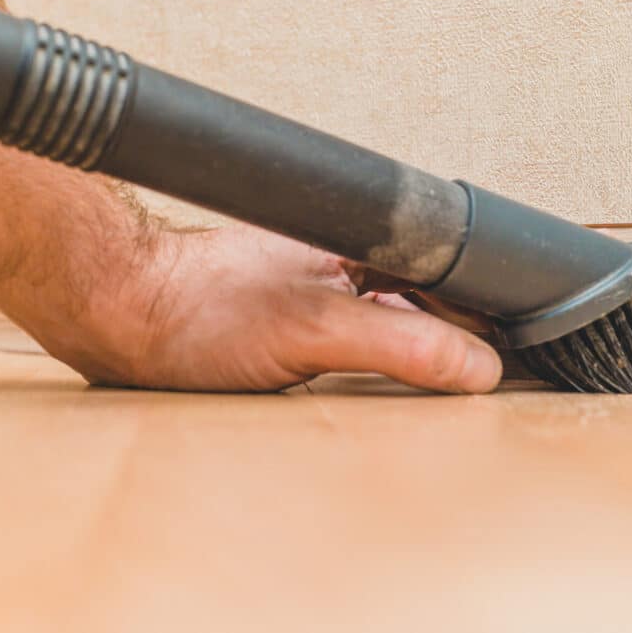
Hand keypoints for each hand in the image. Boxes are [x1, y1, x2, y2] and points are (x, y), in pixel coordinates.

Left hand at [70, 223, 502, 392]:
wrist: (116, 313)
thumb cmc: (194, 307)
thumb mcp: (311, 329)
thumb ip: (399, 343)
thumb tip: (476, 366)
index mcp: (366, 244)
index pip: (453, 275)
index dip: (486, 313)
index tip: (515, 351)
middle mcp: (351, 263)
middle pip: (433, 300)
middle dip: (461, 338)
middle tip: (482, 381)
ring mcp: (325, 291)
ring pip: (400, 322)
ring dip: (422, 355)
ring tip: (443, 386)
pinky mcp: (299, 321)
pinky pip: (364, 344)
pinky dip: (382, 367)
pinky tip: (380, 388)